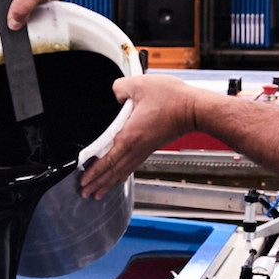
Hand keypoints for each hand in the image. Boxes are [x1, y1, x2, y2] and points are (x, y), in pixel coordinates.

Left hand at [79, 74, 198, 199]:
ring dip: (108, 182)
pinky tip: (120, 177)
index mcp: (130, 135)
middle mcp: (137, 147)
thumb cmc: (173, 99)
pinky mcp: (151, 146)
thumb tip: (114, 93)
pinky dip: (122, 173)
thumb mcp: (141, 85)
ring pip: (122, 170)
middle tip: (85, 193)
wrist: (195, 109)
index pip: (108, 159)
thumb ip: (120, 88)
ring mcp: (145, 148)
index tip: (83, 180)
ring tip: (98, 192)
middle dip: (98, 183)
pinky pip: (132, 164)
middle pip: (113, 170)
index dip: (94, 171)